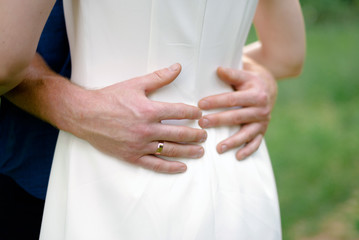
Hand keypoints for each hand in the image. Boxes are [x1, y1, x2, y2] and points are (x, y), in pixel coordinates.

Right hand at [65, 64, 206, 172]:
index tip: (199, 114)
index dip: (192, 113)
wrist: (85, 115)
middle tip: (205, 135)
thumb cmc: (109, 98)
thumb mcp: (135, 84)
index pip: (179, 112)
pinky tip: (182, 167)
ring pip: (170, 150)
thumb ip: (159, 77)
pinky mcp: (132, 156)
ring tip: (200, 151)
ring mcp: (140, 145)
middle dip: (195, 135)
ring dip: (188, 151)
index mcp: (149, 110)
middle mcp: (147, 129)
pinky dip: (170, 167)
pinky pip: (155, 164)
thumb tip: (177, 67)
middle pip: (179, 134)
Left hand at [198, 57, 276, 159]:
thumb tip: (218, 70)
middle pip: (237, 117)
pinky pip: (256, 143)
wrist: (267, 89)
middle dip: (219, 121)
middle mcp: (262, 109)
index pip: (233, 99)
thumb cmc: (249, 82)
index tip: (200, 104)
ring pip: (247, 133)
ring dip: (233, 141)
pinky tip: (237, 157)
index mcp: (256, 94)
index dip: (216, 101)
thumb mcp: (243, 75)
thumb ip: (231, 74)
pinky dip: (248, 150)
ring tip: (218, 148)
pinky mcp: (262, 131)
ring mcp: (263, 122)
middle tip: (202, 124)